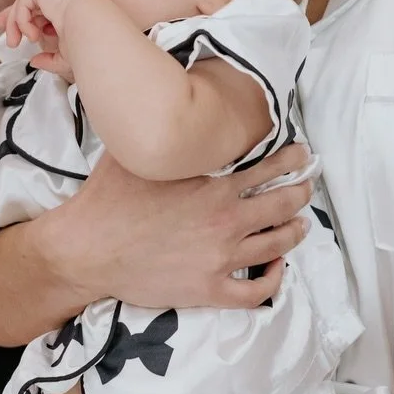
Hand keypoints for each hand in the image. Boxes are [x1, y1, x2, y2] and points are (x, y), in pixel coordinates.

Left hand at [1, 0, 93, 71]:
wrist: (92, 28)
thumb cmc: (86, 41)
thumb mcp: (65, 54)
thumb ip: (50, 58)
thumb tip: (35, 61)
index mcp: (69, 2)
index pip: (42, 7)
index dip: (26, 20)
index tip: (18, 36)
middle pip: (29, 1)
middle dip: (12, 18)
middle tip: (5, 34)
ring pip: (24, 3)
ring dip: (15, 26)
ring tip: (15, 43)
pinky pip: (23, 2)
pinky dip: (22, 20)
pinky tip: (32, 34)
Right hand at [42, 141, 313, 311]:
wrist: (87, 249)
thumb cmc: (109, 198)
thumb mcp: (140, 151)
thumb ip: (170, 135)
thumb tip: (175, 102)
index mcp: (214, 184)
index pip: (271, 167)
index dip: (293, 160)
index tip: (302, 155)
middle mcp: (226, 219)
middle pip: (283, 204)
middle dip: (301, 192)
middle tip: (306, 186)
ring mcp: (220, 258)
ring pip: (278, 244)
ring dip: (295, 231)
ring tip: (300, 223)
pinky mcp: (209, 289)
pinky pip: (256, 292)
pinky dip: (274, 279)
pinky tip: (276, 266)